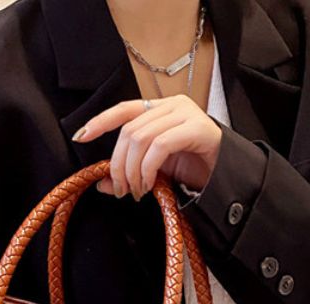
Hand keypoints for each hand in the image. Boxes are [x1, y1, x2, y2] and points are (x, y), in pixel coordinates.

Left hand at [71, 94, 222, 200]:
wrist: (228, 177)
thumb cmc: (194, 170)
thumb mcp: (155, 172)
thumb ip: (130, 173)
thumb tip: (100, 184)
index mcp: (160, 109)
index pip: (124, 110)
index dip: (100, 121)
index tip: (81, 136)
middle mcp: (172, 105)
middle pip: (129, 130)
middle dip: (118, 164)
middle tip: (120, 190)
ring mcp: (185, 114)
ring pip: (141, 138)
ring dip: (132, 170)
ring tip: (136, 191)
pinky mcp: (196, 128)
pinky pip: (159, 146)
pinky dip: (148, 169)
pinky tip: (150, 185)